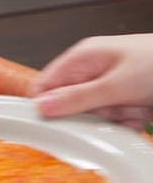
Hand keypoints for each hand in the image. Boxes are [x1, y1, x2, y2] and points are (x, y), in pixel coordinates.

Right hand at [33, 34, 152, 130]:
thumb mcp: (115, 84)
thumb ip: (76, 98)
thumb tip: (42, 107)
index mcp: (83, 58)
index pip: (46, 85)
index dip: (45, 106)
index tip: (49, 124)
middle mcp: (93, 72)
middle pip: (70, 106)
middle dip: (91, 115)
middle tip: (111, 110)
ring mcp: (109, 87)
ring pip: (93, 118)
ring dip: (113, 120)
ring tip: (135, 108)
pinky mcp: (124, 102)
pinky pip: (112, 122)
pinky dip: (126, 124)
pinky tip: (141, 114)